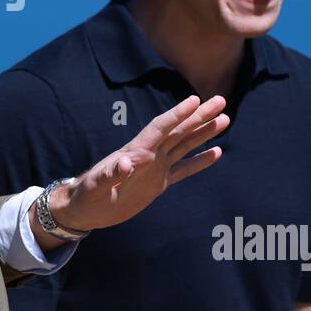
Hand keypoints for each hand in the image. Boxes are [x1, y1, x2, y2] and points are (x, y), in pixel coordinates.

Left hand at [51, 94, 228, 231]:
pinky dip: (199, 161)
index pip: (160, 128)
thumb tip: (125, 162)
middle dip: (199, 116)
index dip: (177, 114)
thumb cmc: (87, 196)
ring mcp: (155, 168)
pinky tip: (216, 152)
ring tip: (224, 119)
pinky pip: (183, 170)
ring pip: (184, 145)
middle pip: (178, 130)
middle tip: (221, 100)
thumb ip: (109, 174)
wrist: (86, 210)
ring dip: (203, 132)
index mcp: (135, 151)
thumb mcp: (95, 186)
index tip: (195, 100)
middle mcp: (149, 154)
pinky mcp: (158, 184)